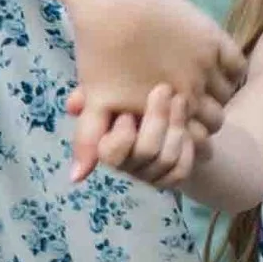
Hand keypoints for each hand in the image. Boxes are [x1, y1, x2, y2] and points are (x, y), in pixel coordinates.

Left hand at [62, 0, 242, 181]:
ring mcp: (205, 64)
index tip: (180, 127)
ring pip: (228, 94)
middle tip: (192, 108)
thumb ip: (90, 142)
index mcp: (162, 112)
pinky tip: (214, 67)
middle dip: (206, 119)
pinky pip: (237, 65)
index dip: (188, 139)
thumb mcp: (93, 98)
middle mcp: (190, 92)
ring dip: (218, 94)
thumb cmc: (98, 48)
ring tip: (202, 88)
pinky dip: (231, 70)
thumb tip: (77, 180)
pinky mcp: (214, 37)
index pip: (193, 142)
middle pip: (217, 121)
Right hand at [70, 82, 202, 189]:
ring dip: (175, 127)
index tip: (126, 112)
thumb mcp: (110, 85)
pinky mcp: (172, 176)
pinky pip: (181, 170)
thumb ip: (91, 93)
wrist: (165, 99)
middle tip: (163, 89)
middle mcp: (127, 164)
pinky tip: (191, 123)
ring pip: (166, 160)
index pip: (110, 154)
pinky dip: (187, 147)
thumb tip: (71, 106)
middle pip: (145, 153)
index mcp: (106, 143)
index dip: (121, 137)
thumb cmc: (131, 87)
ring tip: (180, 98)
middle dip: (156, 120)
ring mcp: (150, 173)